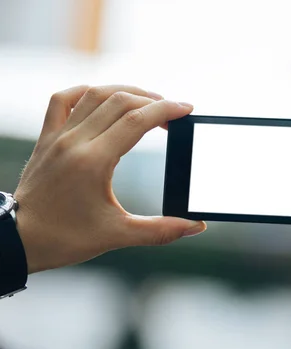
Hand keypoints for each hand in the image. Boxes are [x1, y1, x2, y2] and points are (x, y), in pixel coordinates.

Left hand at [14, 85, 206, 273]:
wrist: (18, 241)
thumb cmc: (65, 239)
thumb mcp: (118, 235)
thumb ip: (161, 230)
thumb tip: (196, 226)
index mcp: (93, 161)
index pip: (136, 120)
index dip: (166, 110)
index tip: (187, 109)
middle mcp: (74, 141)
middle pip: (120, 101)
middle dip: (153, 101)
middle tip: (173, 114)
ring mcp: (57, 137)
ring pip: (94, 94)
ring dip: (126, 91)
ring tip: (148, 101)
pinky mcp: (46, 139)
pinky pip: (63, 100)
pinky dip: (86, 92)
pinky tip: (102, 97)